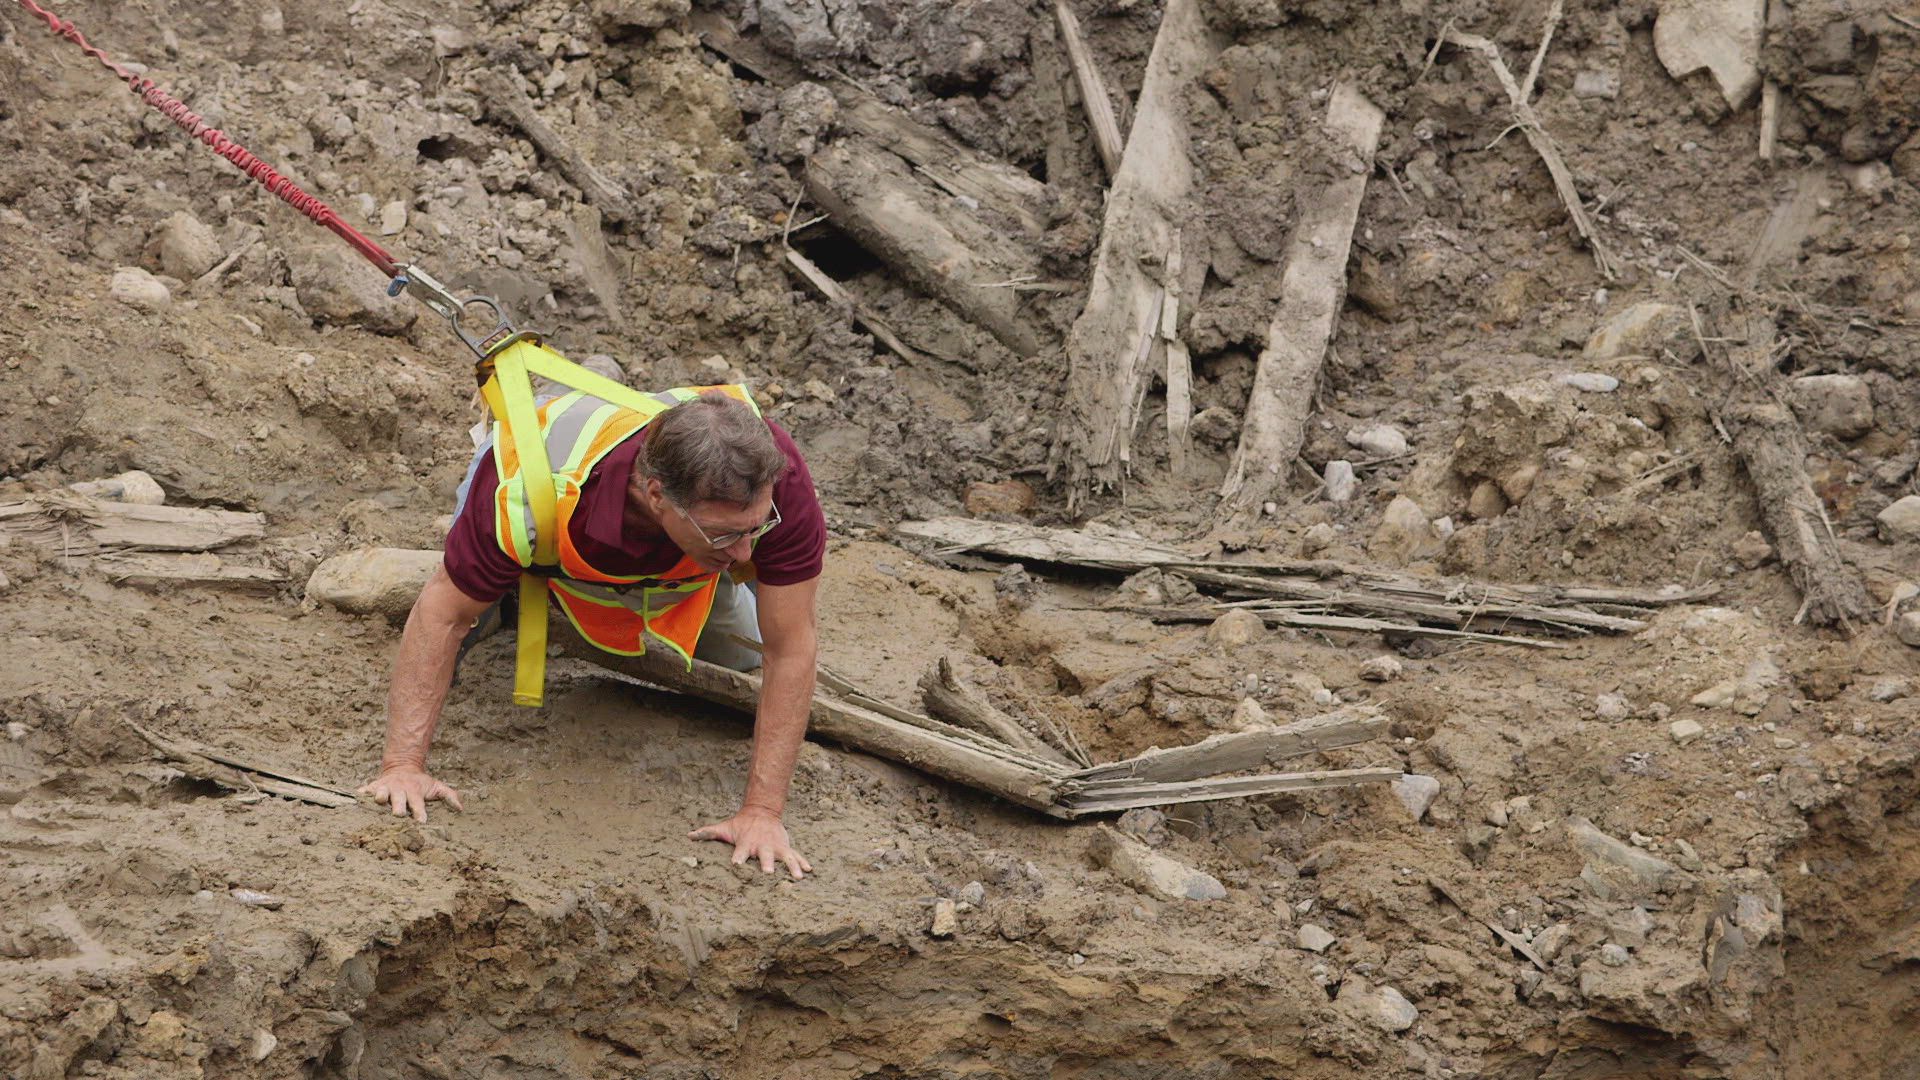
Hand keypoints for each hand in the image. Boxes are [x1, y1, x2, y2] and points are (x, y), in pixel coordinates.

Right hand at [359, 765, 463, 822]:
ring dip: (379, 797)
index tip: (421, 822)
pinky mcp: (373, 787)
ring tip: (378, 801)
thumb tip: (461, 808)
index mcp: (414, 793)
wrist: (402, 766)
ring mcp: (385, 788)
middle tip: (398, 814)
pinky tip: (355, 798)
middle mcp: (399, 791)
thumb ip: (449, 796)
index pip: (418, 805)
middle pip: (398, 801)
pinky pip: (364, 791)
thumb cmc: (420, 783)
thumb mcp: (436, 786)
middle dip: (398, 807)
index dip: (420, 813)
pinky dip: (360, 795)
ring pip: (380, 793)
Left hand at [689, 807, 811, 879]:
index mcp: (746, 843)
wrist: (762, 812)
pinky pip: (796, 855)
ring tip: (799, 877)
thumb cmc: (740, 825)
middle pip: (764, 856)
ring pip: (785, 857)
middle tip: (768, 873)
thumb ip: (707, 833)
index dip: (738, 858)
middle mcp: (761, 846)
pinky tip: (809, 870)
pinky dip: (803, 862)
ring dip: (792, 867)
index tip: (736, 865)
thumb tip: (688, 835)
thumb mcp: (724, 828)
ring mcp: (775, 846)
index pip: (740, 852)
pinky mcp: (785, 847)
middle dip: (766, 864)